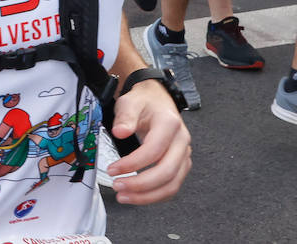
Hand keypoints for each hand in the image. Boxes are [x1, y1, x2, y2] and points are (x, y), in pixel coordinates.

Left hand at [107, 80, 191, 205]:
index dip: (132, 164)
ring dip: (147, 196)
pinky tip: (137, 196)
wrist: (158, 100)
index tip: (112, 169)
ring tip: (124, 196)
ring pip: (172, 184)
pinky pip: (172, 186)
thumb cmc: (144, 102)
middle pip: (166, 172)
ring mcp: (183, 154)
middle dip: (140, 185)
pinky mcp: (181, 165)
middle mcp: (182, 141)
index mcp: (169, 124)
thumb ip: (125, 116)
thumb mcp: (130, 102)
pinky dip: (155, 195)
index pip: (153, 150)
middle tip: (118, 186)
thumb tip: (120, 132)